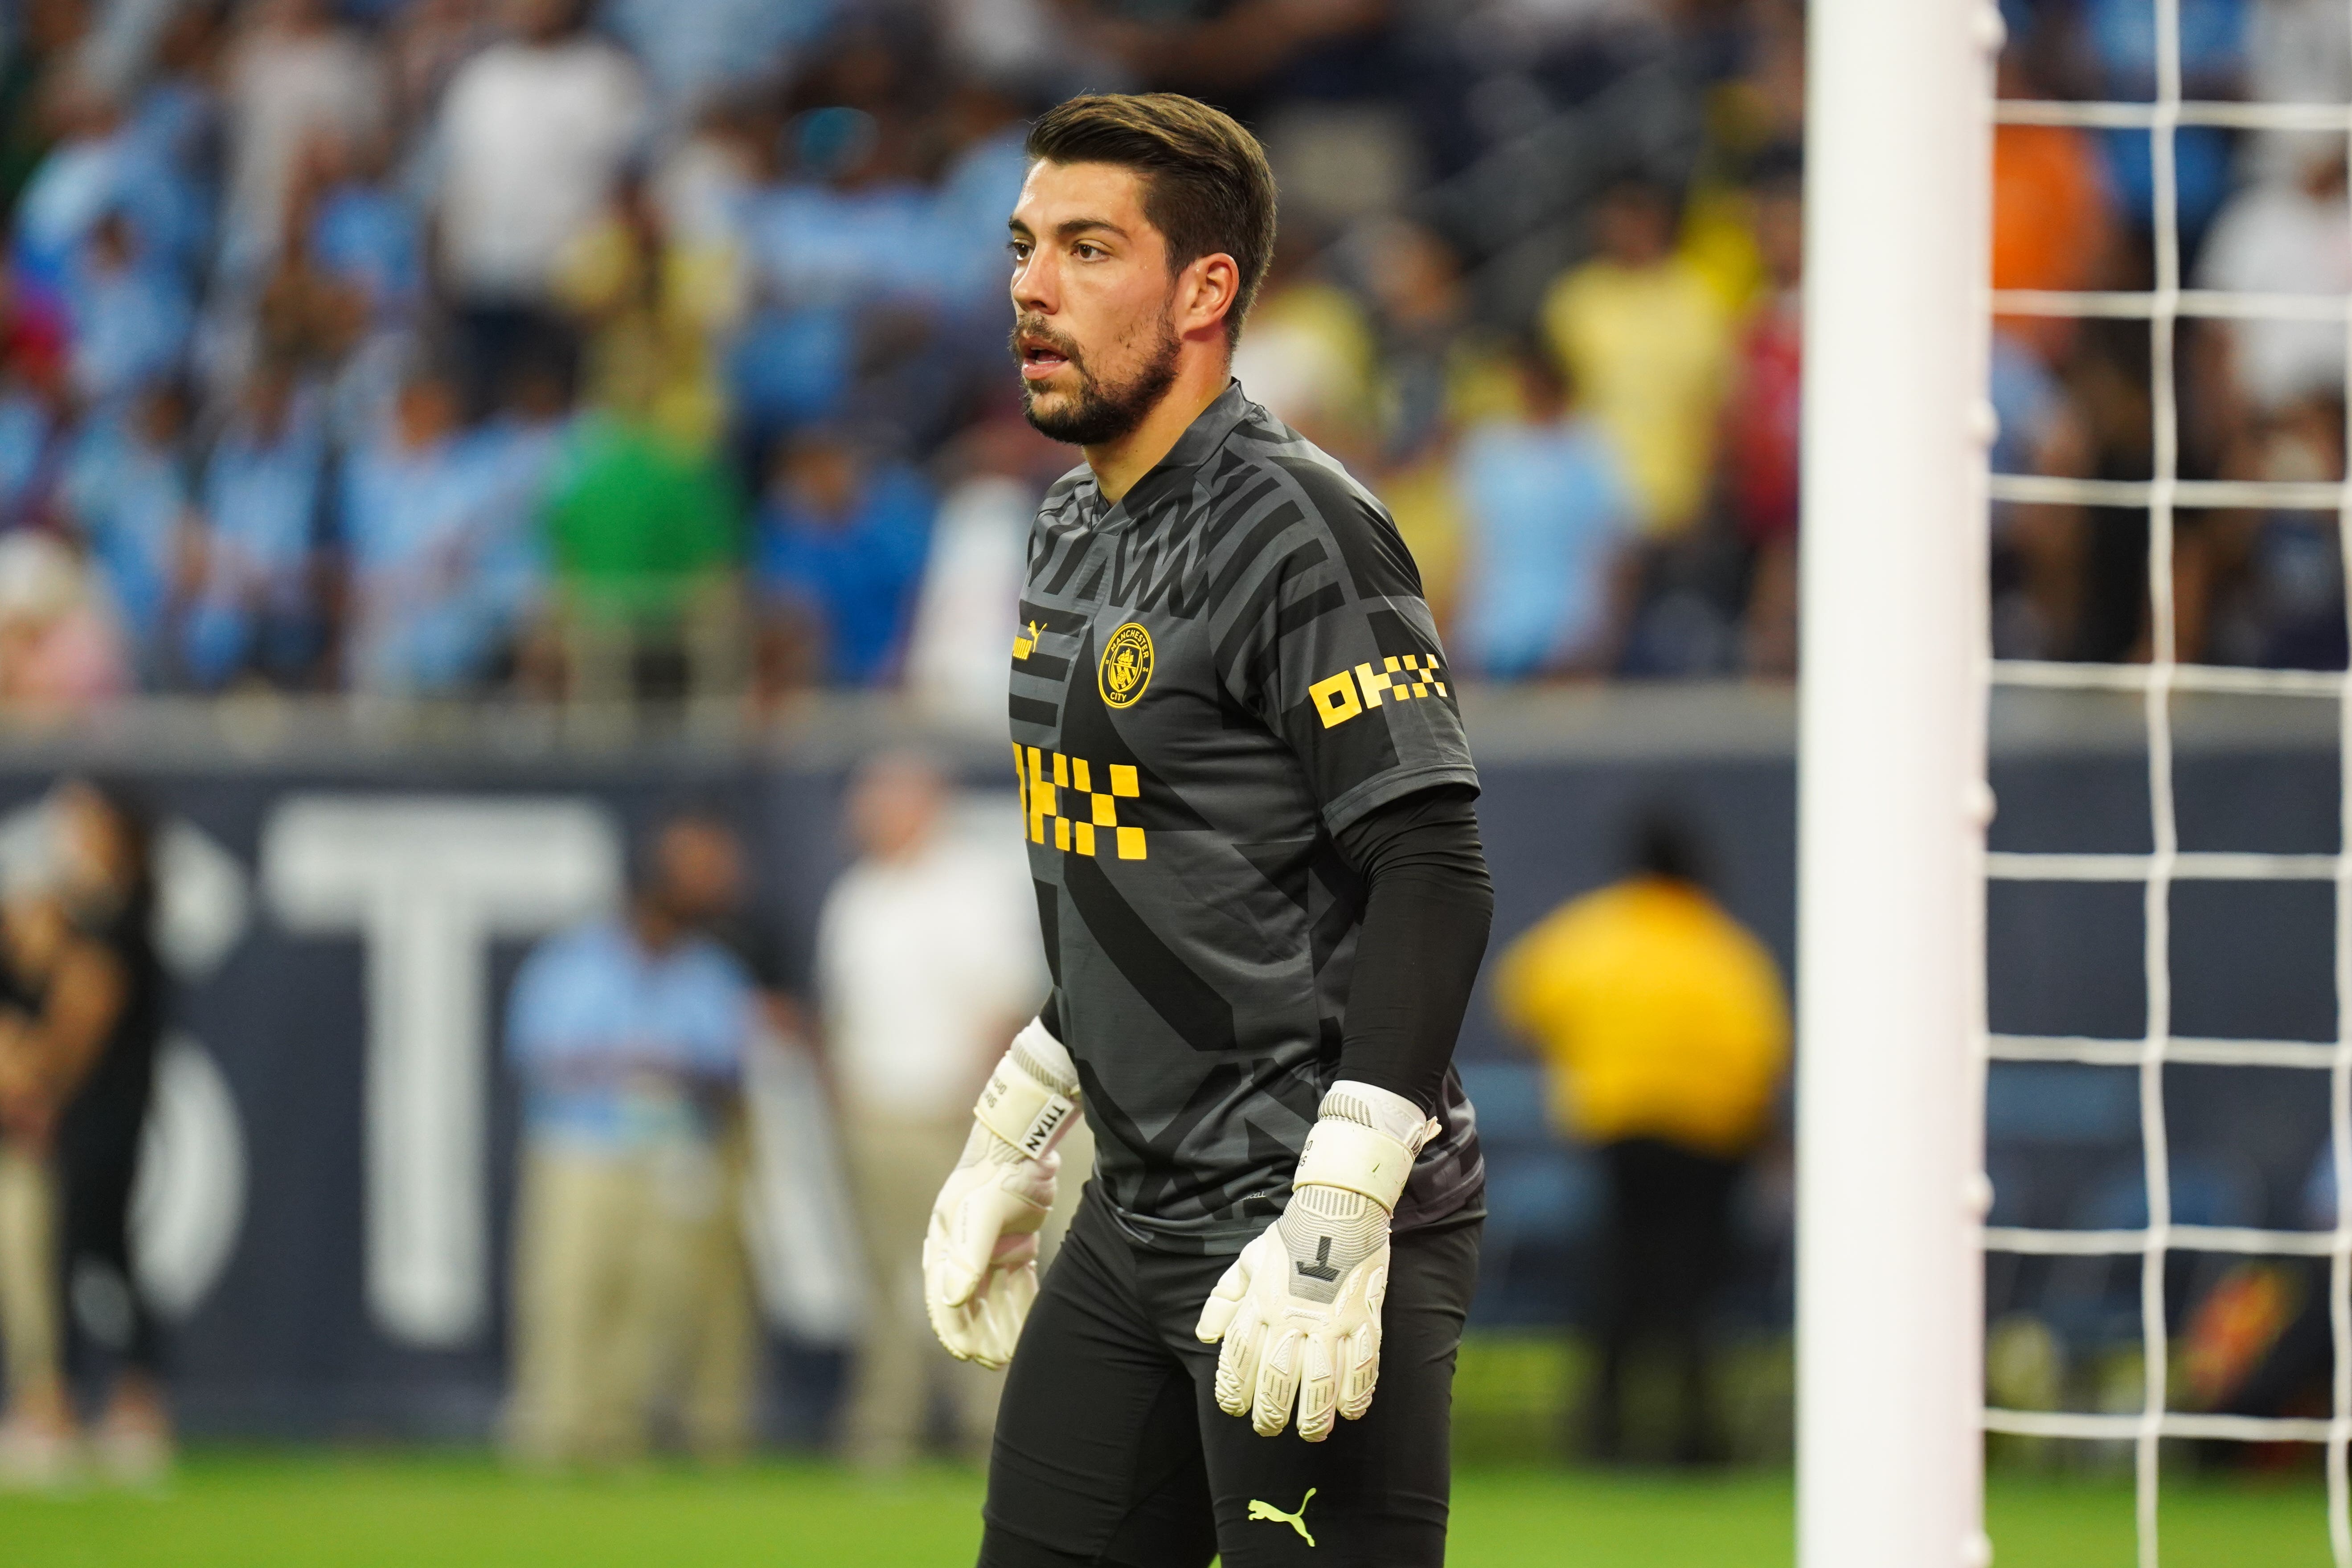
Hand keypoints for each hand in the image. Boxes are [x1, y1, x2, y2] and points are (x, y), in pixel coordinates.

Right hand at [923, 1018, 1079, 1368]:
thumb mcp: (982, 1213)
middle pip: (969, 1302)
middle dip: (979, 1333)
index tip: (967, 1354)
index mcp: (946, 1242)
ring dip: (1000, 1325)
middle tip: (993, 1363)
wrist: (1027, 1143)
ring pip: (993, 1298)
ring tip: (1008, 1354)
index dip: (954, 1327)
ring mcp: (990, 1248)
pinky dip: (1019, 1306)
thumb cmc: (998, 1172)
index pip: (944, 1295)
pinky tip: (1026, 1328)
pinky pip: (1016, 1285)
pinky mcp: (1015, 1245)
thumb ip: (969, 1256)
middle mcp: (964, 1249)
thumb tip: (951, 1298)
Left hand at [1195, 1184, 1389, 1440]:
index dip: (1233, 1389)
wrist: (1338, 1208)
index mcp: (1261, 1303)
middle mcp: (1292, 1317)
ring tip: (1310, 1433)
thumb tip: (1205, 1336)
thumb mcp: (1247, 1261)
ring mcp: (1331, 1321)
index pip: (1239, 1358)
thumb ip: (1223, 1299)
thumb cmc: (1289, 1237)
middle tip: (1267, 1429)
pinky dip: (1357, 1394)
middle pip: (1276, 1379)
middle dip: (1269, 1413)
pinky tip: (1351, 1411)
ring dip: (1314, 1416)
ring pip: (1319, 1382)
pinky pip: (1362, 1367)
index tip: (1234, 1408)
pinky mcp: (1364, 1319)